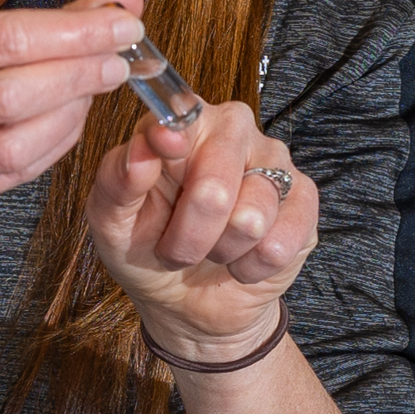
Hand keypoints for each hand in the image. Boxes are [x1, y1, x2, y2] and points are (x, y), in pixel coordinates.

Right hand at [0, 0, 146, 248]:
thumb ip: (35, 20)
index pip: (2, 37)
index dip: (72, 30)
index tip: (122, 21)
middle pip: (10, 95)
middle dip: (79, 73)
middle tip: (123, 57)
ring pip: (13, 146)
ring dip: (72, 114)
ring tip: (101, 86)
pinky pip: (12, 175)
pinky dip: (53, 145)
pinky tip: (74, 120)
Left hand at [88, 85, 318, 364]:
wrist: (186, 299)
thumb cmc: (146, 246)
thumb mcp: (111, 221)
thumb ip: (118, 179)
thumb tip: (143, 150)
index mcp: (183, 124)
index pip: (182, 114)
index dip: (172, 139)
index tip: (165, 151)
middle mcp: (233, 130)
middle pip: (215, 186)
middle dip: (188, 236)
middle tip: (176, 248)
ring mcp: (274, 161)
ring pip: (250, 219)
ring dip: (221, 252)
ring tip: (211, 250)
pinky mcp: (303, 199)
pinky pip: (279, 243)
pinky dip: (250, 266)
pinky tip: (240, 260)